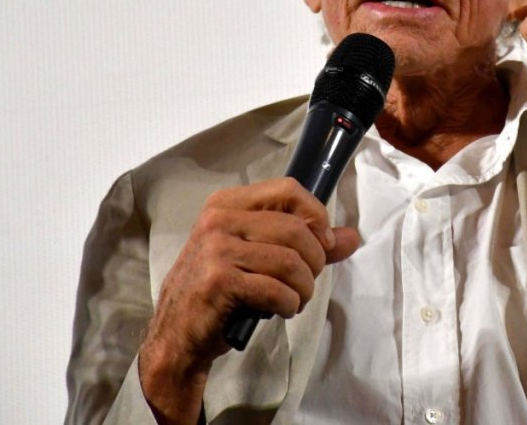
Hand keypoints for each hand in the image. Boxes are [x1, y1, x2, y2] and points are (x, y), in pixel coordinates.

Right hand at [138, 177, 358, 423]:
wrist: (176, 336)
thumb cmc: (220, 292)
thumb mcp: (258, 257)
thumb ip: (307, 244)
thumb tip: (351, 238)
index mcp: (227, 203)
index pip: (288, 190)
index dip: (316, 216)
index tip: (323, 242)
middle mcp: (219, 219)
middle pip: (295, 229)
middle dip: (314, 261)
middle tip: (307, 281)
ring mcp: (216, 249)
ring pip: (290, 261)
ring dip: (304, 287)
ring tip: (296, 298)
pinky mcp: (219, 281)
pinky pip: (276, 289)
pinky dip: (290, 304)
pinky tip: (283, 309)